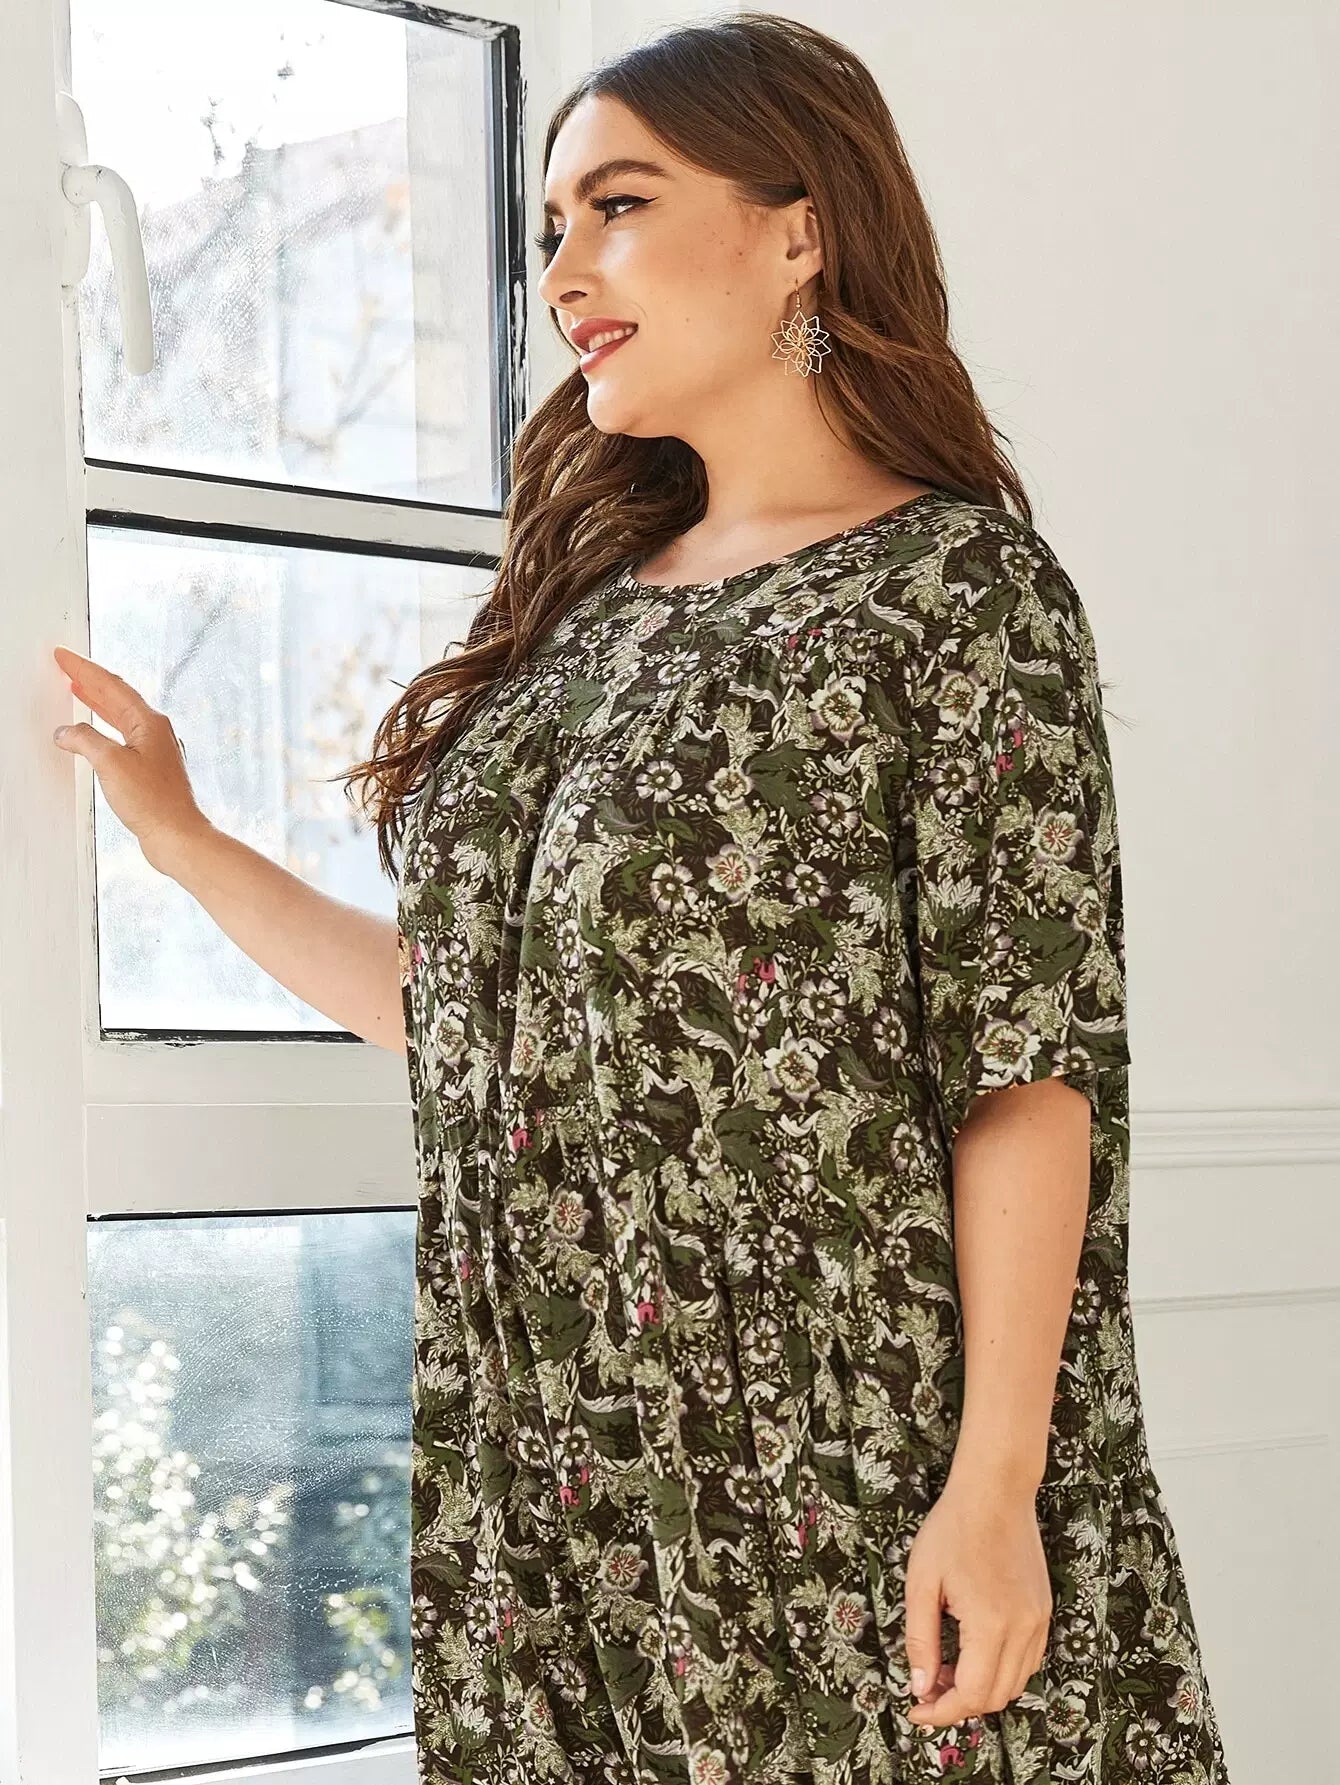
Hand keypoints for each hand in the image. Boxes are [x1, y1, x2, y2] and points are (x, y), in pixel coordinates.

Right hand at [51, 645, 208, 874]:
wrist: (177, 836)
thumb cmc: (155, 802)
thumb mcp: (111, 764)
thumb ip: (85, 741)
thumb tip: (68, 733)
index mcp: (149, 722)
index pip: (111, 685)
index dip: (84, 668)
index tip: (64, 656)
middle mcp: (155, 732)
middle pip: (117, 696)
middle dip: (90, 679)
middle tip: (68, 666)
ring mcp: (154, 750)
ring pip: (120, 715)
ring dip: (97, 701)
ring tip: (79, 689)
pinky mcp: (150, 769)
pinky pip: (122, 736)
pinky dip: (103, 727)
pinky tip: (95, 733)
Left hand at [903, 1473, 1052, 1728]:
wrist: (996, 1491)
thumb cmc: (953, 1529)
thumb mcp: (922, 1582)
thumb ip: (921, 1639)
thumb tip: (921, 1686)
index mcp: (991, 1624)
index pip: (971, 1694)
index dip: (941, 1711)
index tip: (916, 1709)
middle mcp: (1023, 1629)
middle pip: (995, 1697)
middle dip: (958, 1704)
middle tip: (926, 1689)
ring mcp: (1039, 1621)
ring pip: (1015, 1683)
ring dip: (980, 1689)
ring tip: (945, 1670)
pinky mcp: (1044, 1611)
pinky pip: (1027, 1661)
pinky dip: (1001, 1671)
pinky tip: (972, 1654)